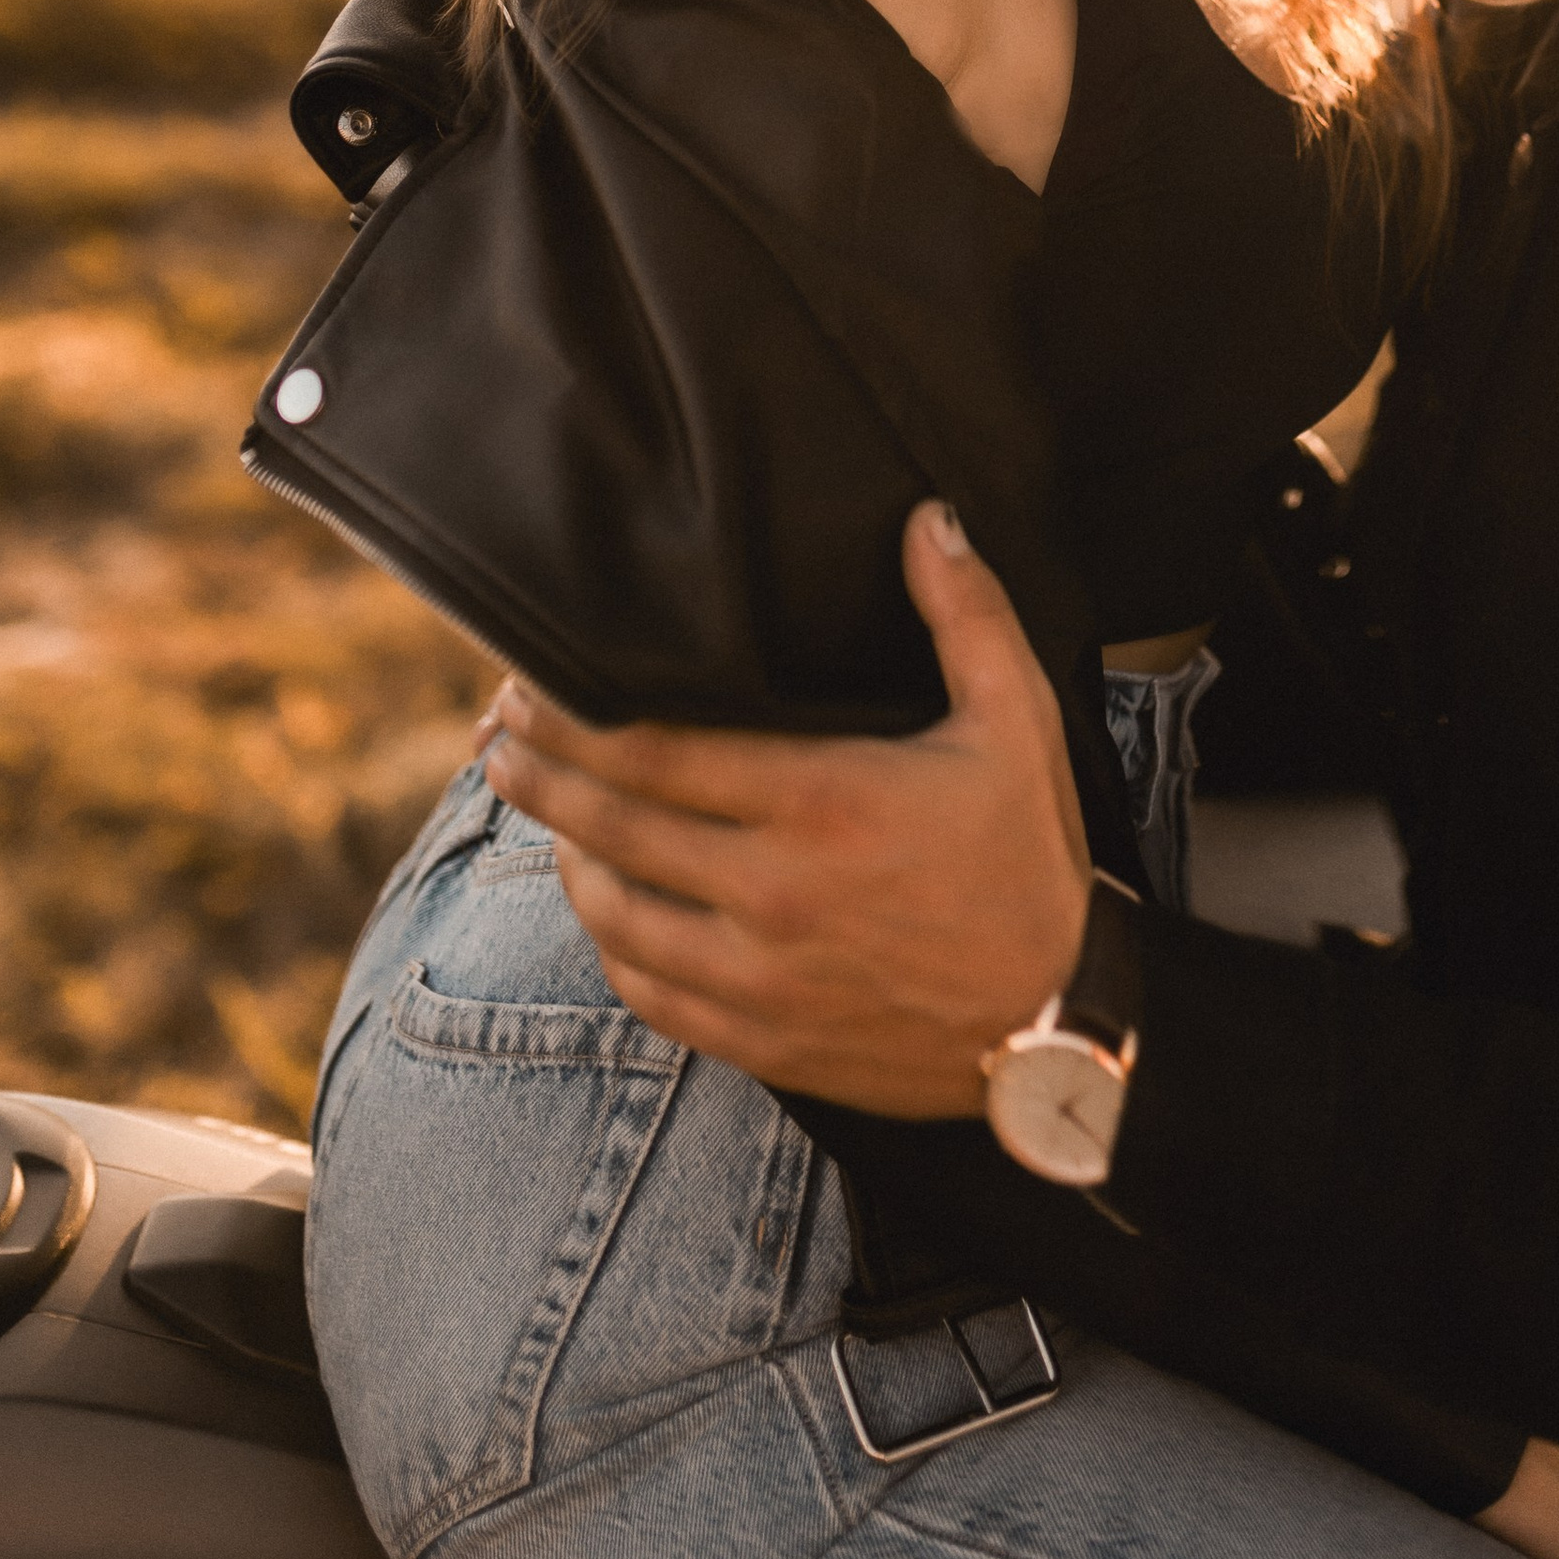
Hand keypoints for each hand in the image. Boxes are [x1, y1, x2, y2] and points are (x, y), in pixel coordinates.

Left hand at [478, 501, 1091, 1110]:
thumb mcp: (1019, 720)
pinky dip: (611, 945)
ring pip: (615, 913)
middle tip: (497, 737)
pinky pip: (649, 993)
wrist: (1061, 1021)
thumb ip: (966, 613)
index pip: (657, 753)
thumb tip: (928, 520)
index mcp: (824, 800)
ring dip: (565, 856)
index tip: (529, 690)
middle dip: (540, 775)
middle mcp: (774, 890)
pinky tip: (605, 910)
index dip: (575, 720)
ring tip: (541, 814)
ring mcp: (760, 974)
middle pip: (613, 825)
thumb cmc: (1032, 860)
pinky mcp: (762, 1038)